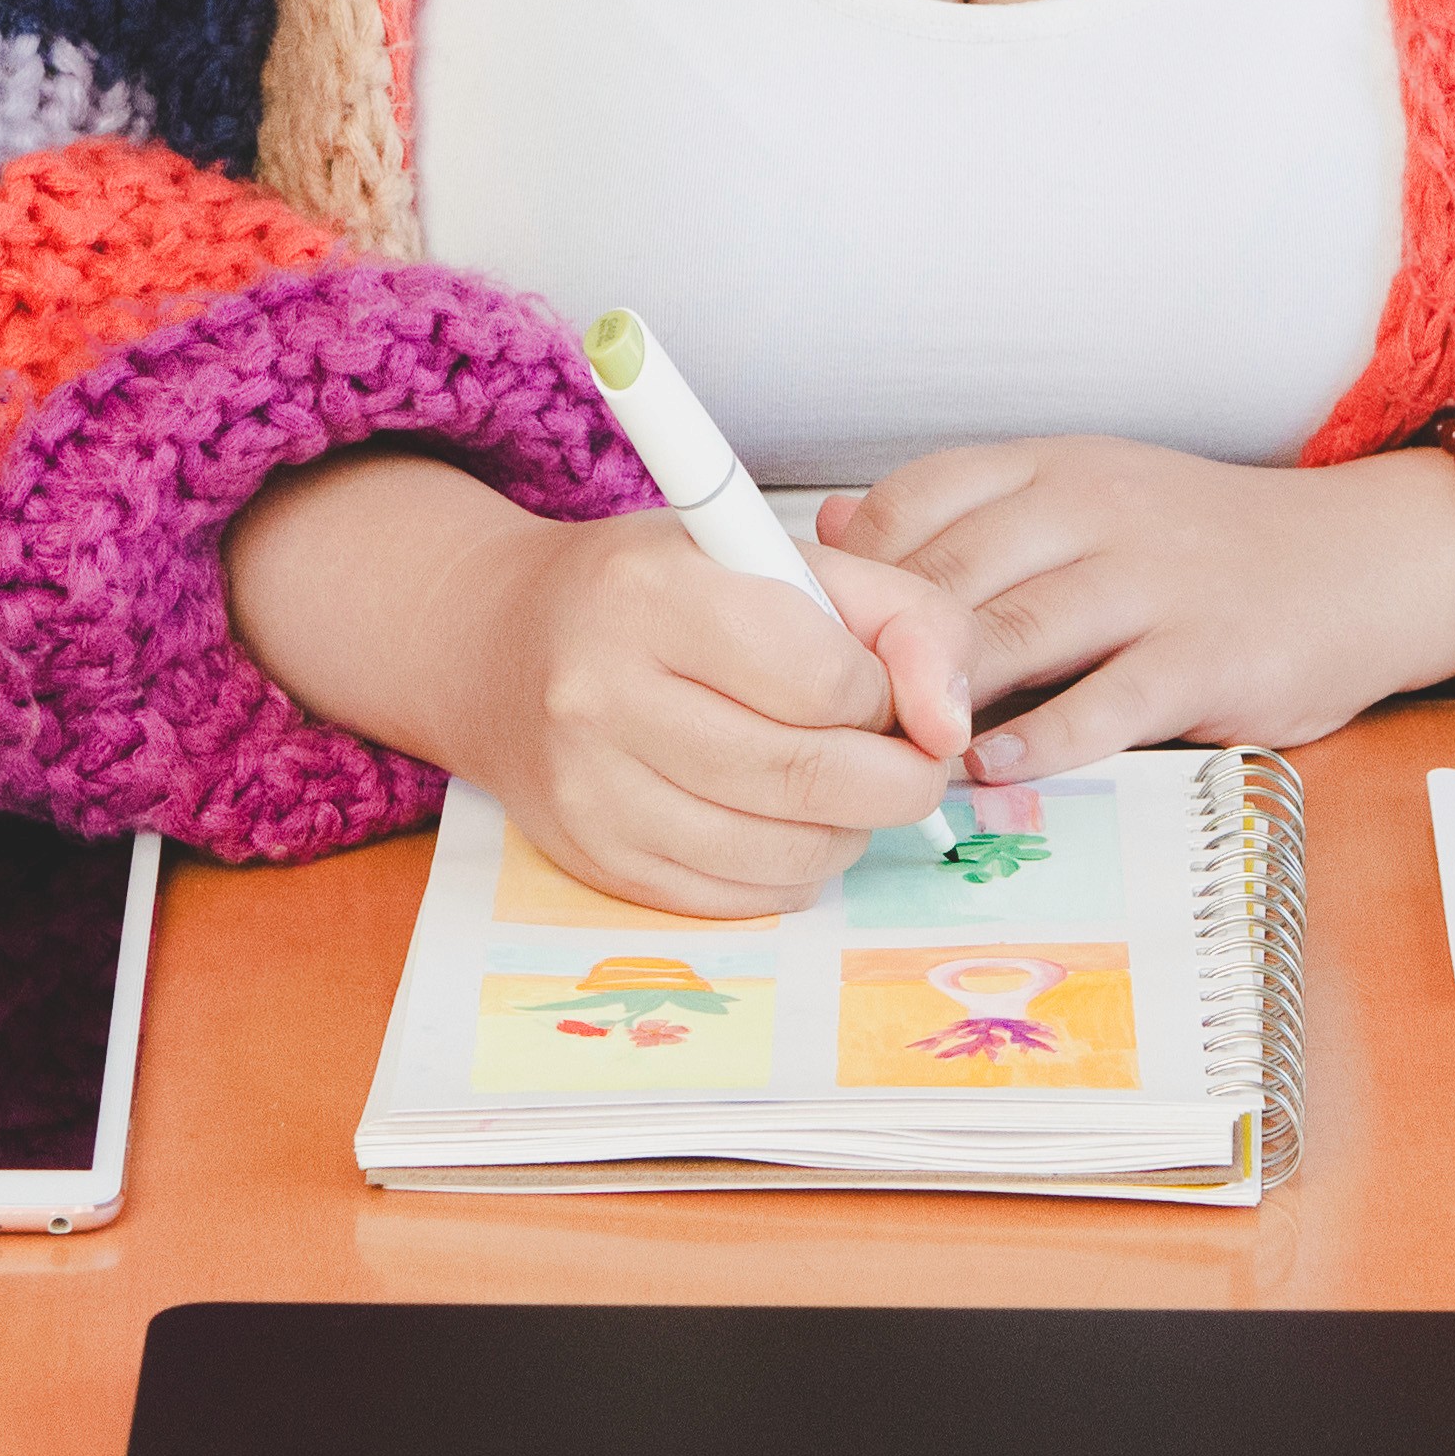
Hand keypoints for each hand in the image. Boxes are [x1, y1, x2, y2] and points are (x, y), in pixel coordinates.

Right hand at [227, 455, 977, 914]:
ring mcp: (593, 792)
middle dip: (897, 776)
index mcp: (652, 595)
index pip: (823, 678)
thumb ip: (902, 614)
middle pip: (813, 776)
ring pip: (790, 850)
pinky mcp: (598, 862)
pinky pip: (747, 897)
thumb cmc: (663, 593)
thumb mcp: (780, 558)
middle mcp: (604, 696)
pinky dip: (797, 866)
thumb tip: (952, 725)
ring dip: (851, 826)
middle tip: (904, 753)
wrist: (502, 648)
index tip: (881, 682)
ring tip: (838, 777)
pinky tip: (785, 815)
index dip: (885, 690)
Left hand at [815, 438, 1454, 779]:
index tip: (801, 632)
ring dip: (934, 691)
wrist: (1367, 564)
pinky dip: (1035, 738)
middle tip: (810, 710)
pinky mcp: (1204, 656)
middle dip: (873, 643)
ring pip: (1013, 629)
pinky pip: (1102, 702)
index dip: (850, 569)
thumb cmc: (1207, 550)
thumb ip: (973, 523)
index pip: (920, 498)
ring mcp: (1152, 582)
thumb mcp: (1089, 504)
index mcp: (1056, 469)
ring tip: (878, 743)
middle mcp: (1097, 510)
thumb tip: (836, 535)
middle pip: (950, 569)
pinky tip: (984, 766)